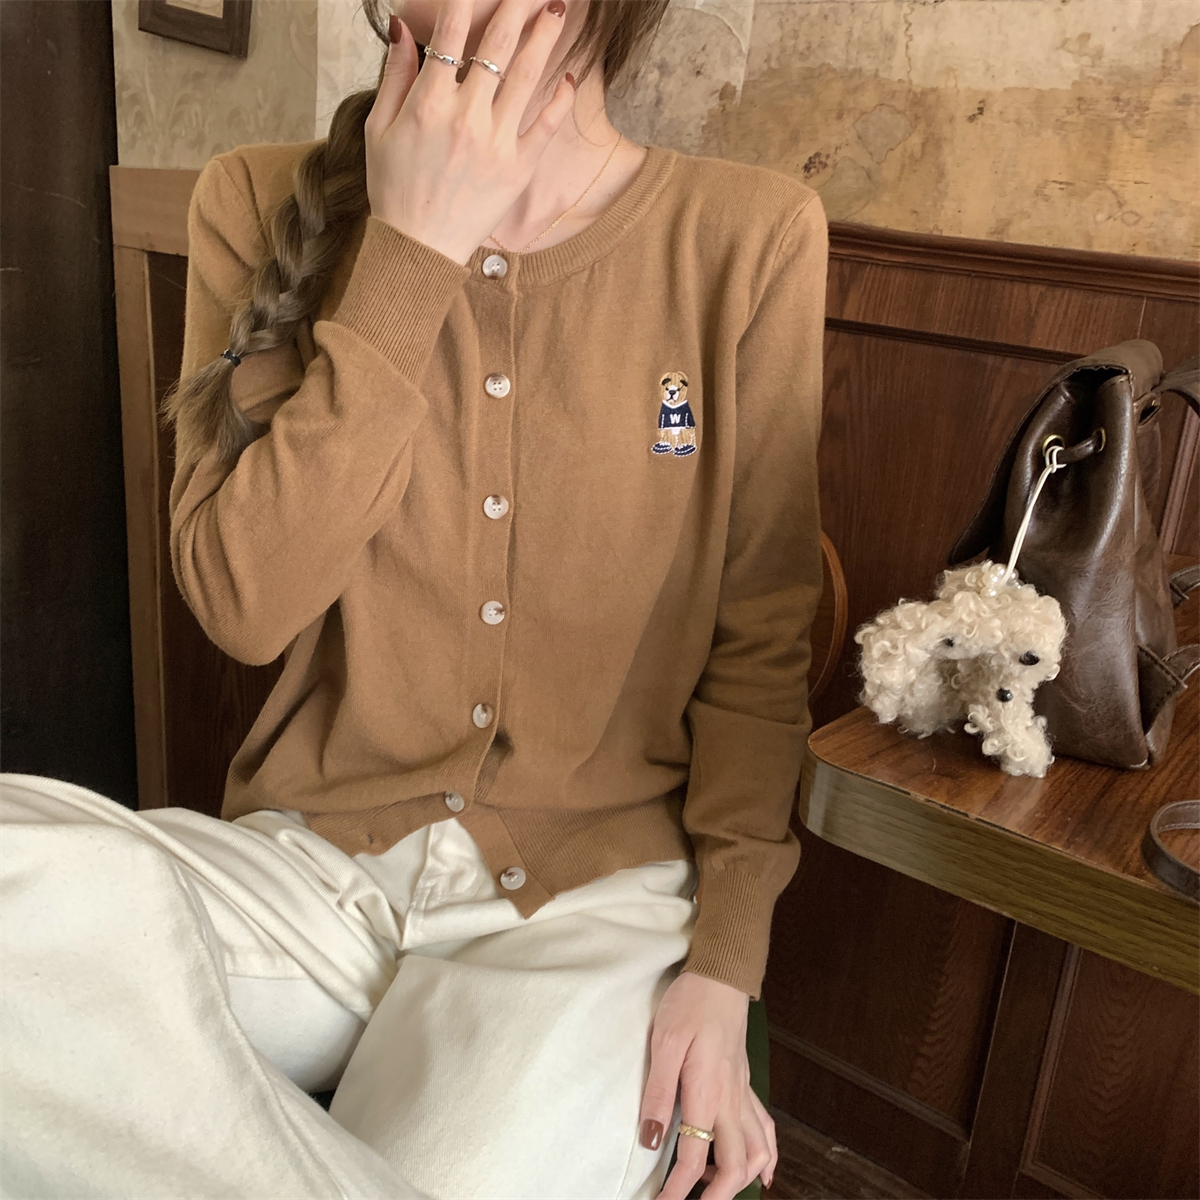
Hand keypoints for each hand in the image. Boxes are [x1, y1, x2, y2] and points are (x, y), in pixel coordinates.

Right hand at [364, 0, 575, 264]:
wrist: (419, 248)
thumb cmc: (394, 190)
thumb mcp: (379, 129)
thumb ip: (395, 76)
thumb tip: (402, 27)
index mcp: (427, 104)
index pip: (449, 34)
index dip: (463, 1)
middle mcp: (465, 117)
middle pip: (496, 45)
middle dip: (515, 7)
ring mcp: (496, 142)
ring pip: (526, 76)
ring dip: (543, 36)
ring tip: (558, 10)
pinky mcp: (518, 168)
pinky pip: (547, 125)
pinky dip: (560, 98)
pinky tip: (570, 75)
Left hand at [640, 971, 776, 1198]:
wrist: (721, 977)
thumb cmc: (690, 1004)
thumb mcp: (664, 1043)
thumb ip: (659, 1093)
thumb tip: (652, 1139)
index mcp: (708, 1093)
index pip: (696, 1158)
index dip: (677, 1190)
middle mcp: (732, 1100)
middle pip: (736, 1166)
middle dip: (716, 1196)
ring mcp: (743, 1093)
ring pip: (758, 1152)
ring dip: (743, 1179)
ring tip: (716, 1190)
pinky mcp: (745, 1083)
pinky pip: (765, 1127)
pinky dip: (767, 1155)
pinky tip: (762, 1169)